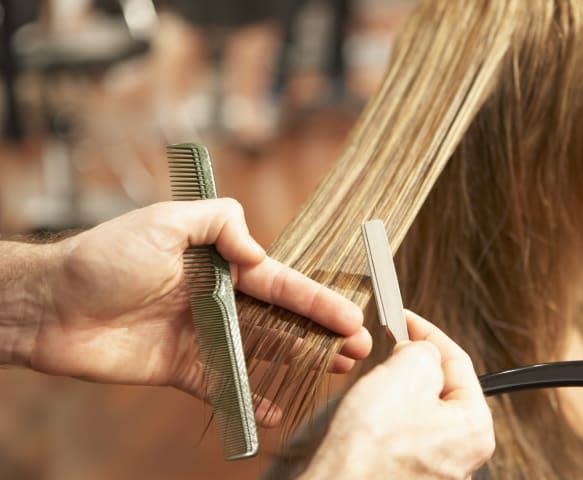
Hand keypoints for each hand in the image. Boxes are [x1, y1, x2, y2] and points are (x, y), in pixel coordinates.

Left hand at [13, 199, 370, 422]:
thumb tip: (261, 254)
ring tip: (334, 371)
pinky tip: (276, 408)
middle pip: (280, 321)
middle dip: (320, 333)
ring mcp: (201, 336)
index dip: (317, 301)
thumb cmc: (105, 256)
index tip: (353, 317)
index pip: (279, 284)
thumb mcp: (166, 222)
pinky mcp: (180, 368)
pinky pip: (222, 386)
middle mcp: (216, 300)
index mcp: (218, 266)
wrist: (49, 304)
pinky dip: (248, 397)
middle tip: (358, 350)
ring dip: (297, 362)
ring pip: (260, 352)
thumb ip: (219, 223)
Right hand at [303, 311, 494, 479]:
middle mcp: (461, 456)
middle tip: (387, 352)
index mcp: (474, 428)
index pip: (457, 361)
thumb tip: (420, 350)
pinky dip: (382, 420)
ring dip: (394, 393)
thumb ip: (423, 350)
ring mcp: (433, 471)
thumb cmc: (371, 446)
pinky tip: (366, 420)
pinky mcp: (404, 476)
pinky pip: (397, 436)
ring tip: (372, 391)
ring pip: (416, 412)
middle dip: (410, 365)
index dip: (426, 332)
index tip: (405, 318)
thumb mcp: (406, 371)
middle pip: (438, 388)